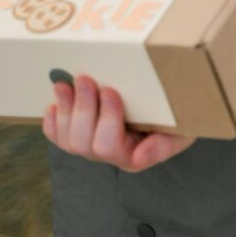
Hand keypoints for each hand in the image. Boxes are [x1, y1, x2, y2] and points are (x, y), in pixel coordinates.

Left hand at [43, 75, 195, 172]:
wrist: (176, 108)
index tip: (111, 90)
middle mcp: (112, 156)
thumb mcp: (182, 129)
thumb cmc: (180, 117)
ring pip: (67, 140)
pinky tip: (53, 106)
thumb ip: (164, 145)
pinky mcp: (81, 137)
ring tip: (65, 84)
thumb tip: (138, 157)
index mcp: (135, 156)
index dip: (106, 118)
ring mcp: (94, 148)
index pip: (108, 146)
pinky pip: (58, 138)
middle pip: (83, 142)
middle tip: (85, 78)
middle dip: (82, 108)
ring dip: (65, 109)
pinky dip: (52, 122)